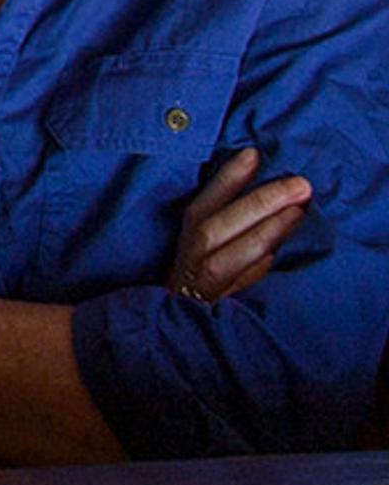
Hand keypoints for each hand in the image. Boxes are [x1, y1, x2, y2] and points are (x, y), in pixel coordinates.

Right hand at [172, 146, 310, 302]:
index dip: (226, 179)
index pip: (203, 205)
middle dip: (256, 204)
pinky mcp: (215, 311)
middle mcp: (188, 262)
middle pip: (214, 228)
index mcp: (185, 241)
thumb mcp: (205, 250)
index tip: (254, 153)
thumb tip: (263, 186)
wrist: (185, 330)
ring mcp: (200, 288)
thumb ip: (227, 222)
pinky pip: (237, 290)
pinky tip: (279, 254)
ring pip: (225, 259)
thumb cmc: (203, 283)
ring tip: (298, 212)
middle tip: (299, 184)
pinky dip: (257, 271)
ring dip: (263, 233)